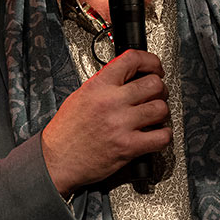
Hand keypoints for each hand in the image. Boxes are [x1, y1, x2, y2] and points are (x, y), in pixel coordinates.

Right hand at [40, 49, 170, 196]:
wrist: (56, 160)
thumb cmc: (66, 132)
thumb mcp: (81, 96)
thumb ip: (105, 85)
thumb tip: (129, 77)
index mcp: (98, 86)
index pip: (132, 59)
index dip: (150, 61)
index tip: (155, 68)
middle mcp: (111, 102)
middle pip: (154, 84)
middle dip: (159, 90)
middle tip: (155, 95)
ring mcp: (120, 124)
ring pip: (161, 109)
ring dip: (161, 113)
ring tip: (153, 117)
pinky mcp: (128, 146)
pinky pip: (161, 136)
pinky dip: (163, 136)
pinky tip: (154, 135)